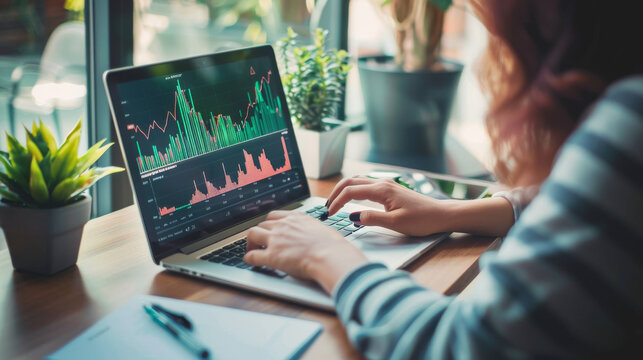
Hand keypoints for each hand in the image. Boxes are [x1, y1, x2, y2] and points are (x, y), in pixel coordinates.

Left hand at [243, 210, 367, 292]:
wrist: (330, 255)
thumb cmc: (333, 246)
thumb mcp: (323, 229)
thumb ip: (313, 230)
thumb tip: (318, 235)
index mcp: (296, 218)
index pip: (275, 216)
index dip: (269, 223)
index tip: (269, 228)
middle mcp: (283, 226)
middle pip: (262, 224)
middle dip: (260, 233)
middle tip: (259, 241)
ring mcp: (276, 240)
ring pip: (252, 234)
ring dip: (250, 242)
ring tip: (251, 249)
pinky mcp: (271, 256)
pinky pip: (252, 255)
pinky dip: (249, 258)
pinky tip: (251, 262)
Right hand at [326, 176, 454, 235]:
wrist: (442, 215)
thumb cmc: (422, 220)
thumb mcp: (395, 223)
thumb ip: (372, 219)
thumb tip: (352, 216)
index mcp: (382, 190)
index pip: (351, 192)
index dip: (337, 203)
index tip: (330, 215)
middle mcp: (382, 184)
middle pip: (351, 182)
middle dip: (336, 193)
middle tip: (327, 207)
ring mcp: (387, 185)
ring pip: (358, 181)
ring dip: (344, 190)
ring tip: (335, 203)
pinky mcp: (390, 190)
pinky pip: (366, 185)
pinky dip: (354, 190)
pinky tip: (353, 199)